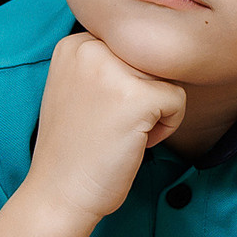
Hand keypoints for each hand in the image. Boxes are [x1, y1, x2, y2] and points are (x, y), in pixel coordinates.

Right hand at [22, 33, 185, 222]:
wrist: (58, 193)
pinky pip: (178, 99)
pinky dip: (168, 126)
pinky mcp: (137, 96)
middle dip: (145, 92)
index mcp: (75, 43)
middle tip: (115, 124)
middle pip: (151, 57)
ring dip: (157, 108)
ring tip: (125, 132)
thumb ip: (107, 62)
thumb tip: (159, 46)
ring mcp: (113, 70)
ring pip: (167, 76)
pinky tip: (137, 142)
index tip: (103, 110)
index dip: (129, 81)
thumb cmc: (75, 148)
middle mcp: (90, 47)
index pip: (131, 44)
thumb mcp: (76, 88)